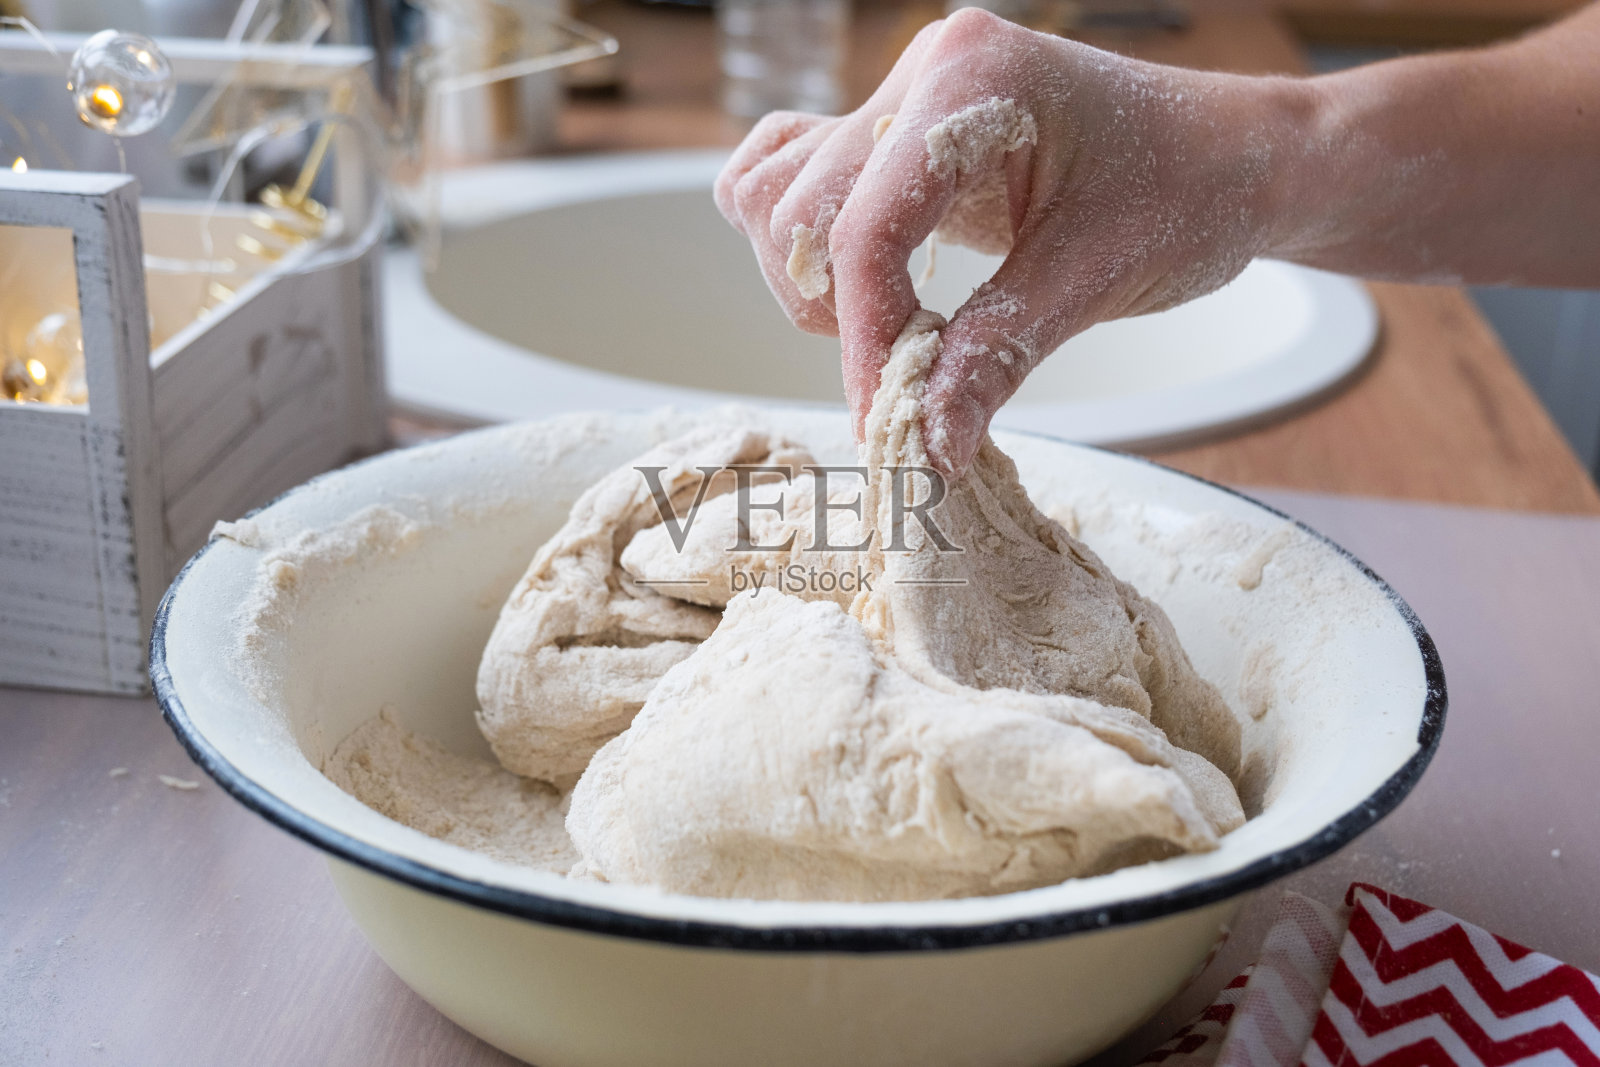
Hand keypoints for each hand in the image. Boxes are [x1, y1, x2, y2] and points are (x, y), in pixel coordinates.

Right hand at [715, 8, 1311, 473]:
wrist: (1238, 157)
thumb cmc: (1190, 193)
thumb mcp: (1097, 279)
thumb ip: (998, 355)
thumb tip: (926, 445)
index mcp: (975, 82)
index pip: (868, 225)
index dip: (864, 336)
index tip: (886, 416)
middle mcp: (924, 72)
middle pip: (802, 210)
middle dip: (839, 311)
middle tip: (908, 373)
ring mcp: (904, 95)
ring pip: (778, 191)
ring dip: (814, 277)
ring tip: (894, 326)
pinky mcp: (899, 130)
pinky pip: (792, 169)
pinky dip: (810, 240)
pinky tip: (870, 284)